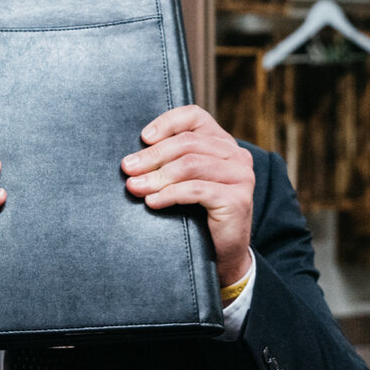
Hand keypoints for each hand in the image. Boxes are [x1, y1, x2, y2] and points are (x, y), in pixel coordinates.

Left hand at [123, 105, 254, 287]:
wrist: (222, 253)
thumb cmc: (198, 213)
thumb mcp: (185, 181)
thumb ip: (170, 162)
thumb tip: (132, 159)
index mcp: (224, 143)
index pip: (195, 117)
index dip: (167, 122)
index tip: (142, 138)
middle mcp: (237, 155)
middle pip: (188, 143)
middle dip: (152, 156)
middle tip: (127, 168)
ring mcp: (241, 176)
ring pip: (191, 165)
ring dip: (157, 176)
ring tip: (134, 187)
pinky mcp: (238, 199)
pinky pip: (196, 190)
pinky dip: (169, 194)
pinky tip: (152, 202)